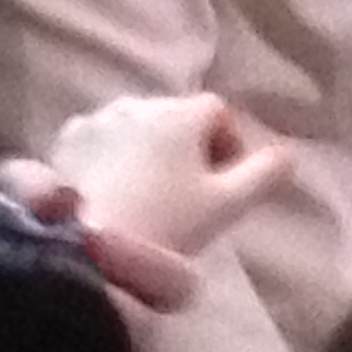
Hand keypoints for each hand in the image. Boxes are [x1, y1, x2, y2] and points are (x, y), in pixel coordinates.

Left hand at [42, 95, 291, 305]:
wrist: (84, 248)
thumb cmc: (166, 223)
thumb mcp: (227, 206)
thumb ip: (265, 174)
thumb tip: (290, 153)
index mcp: (181, 113)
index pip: (217, 112)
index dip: (227, 144)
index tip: (223, 184)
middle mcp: (137, 103)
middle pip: (174, 119)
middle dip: (184, 149)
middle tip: (185, 196)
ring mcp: (94, 121)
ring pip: (133, 130)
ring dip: (145, 153)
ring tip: (144, 197)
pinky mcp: (61, 144)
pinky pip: (96, 144)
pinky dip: (107, 161)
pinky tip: (109, 196)